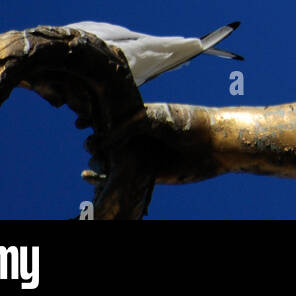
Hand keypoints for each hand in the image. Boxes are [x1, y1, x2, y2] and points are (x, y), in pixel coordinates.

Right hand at [84, 102, 218, 185]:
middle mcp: (140, 135)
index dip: (94, 119)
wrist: (216, 145)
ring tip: (96, 160)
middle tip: (92, 144)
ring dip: (99, 161)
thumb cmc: (190, 123)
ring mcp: (143, 155)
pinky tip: (90, 177)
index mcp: (142, 116)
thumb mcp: (158, 118)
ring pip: (113, 159)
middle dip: (95, 142)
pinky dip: (105, 179)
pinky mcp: (148, 174)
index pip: (111, 117)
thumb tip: (103, 140)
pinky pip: (123, 177)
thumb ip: (130, 126)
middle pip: (109, 139)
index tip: (79, 122)